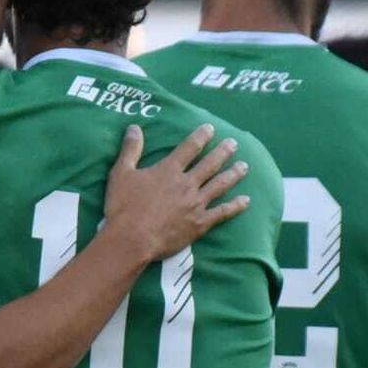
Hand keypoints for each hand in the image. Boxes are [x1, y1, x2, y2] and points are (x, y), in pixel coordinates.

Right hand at [102, 124, 250, 264]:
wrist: (132, 239)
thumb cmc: (123, 206)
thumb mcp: (121, 173)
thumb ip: (130, 150)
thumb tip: (134, 128)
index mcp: (169, 170)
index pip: (189, 147)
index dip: (201, 136)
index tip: (211, 128)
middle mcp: (187, 184)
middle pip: (210, 164)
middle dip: (223, 152)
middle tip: (234, 143)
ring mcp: (196, 204)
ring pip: (220, 185)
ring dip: (233, 174)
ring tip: (244, 166)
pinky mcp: (200, 223)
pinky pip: (222, 212)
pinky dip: (235, 206)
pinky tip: (246, 200)